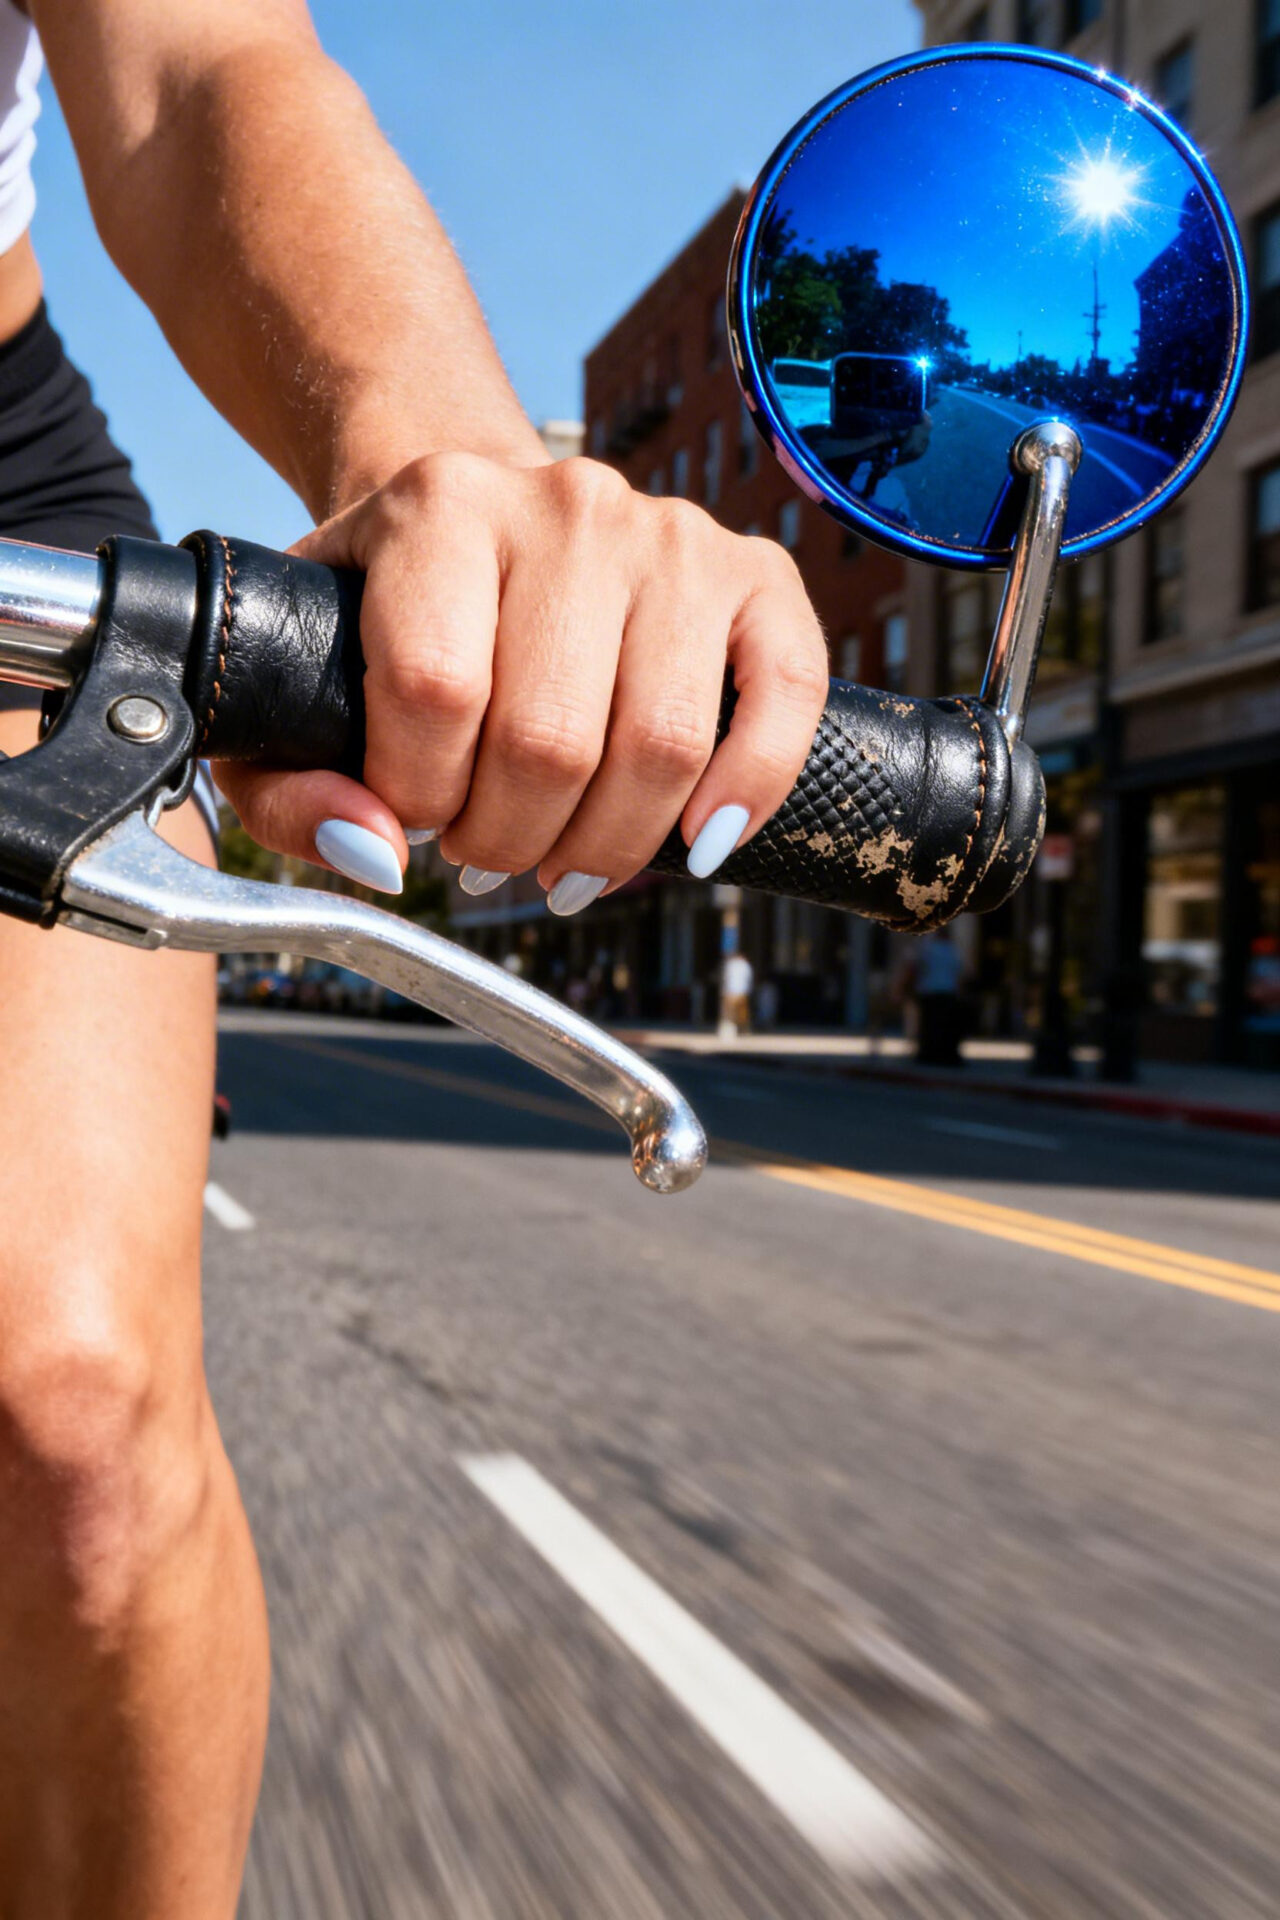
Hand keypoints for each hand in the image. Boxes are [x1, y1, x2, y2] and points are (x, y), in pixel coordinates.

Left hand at [215, 452, 828, 906]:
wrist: (477, 530)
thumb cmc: (385, 630)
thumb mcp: (296, 694)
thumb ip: (291, 791)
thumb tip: (380, 854)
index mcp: (441, 506)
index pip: (438, 693)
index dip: (423, 797)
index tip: (414, 816)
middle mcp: (567, 504)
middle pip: (553, 740)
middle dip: (512, 840)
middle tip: (486, 850)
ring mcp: (672, 534)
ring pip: (662, 746)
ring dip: (606, 844)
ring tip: (561, 853)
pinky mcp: (753, 572)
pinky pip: (784, 696)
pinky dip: (749, 791)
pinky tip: (695, 842)